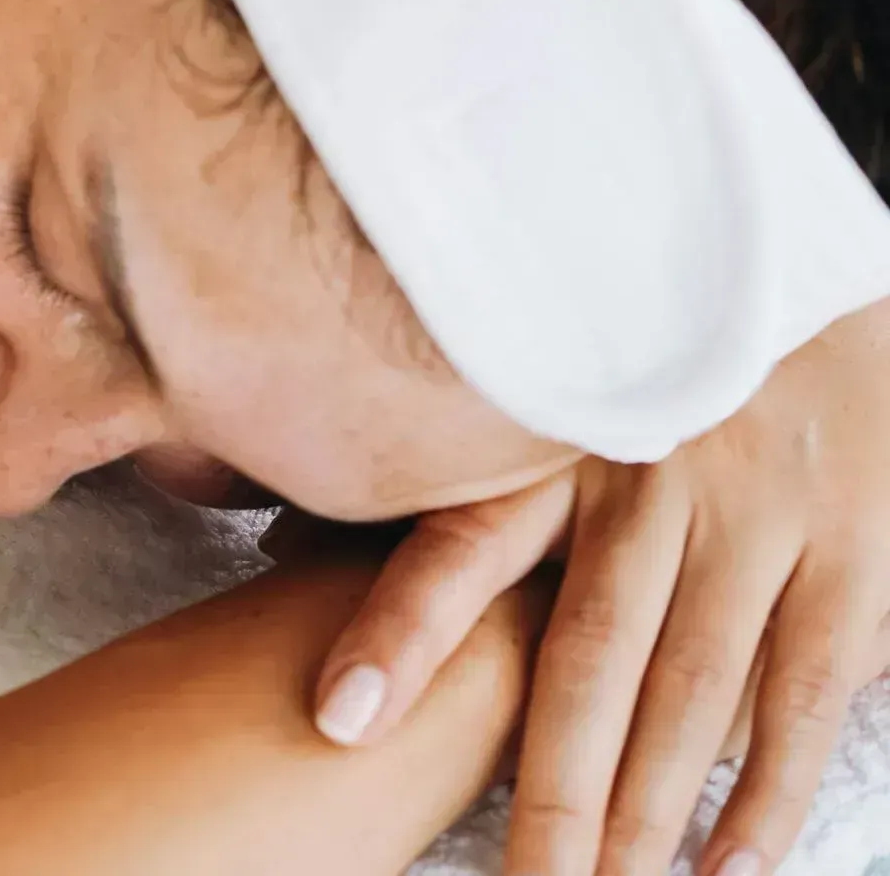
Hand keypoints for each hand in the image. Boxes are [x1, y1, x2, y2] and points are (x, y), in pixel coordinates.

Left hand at [310, 301, 889, 875]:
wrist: (815, 289)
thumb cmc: (650, 370)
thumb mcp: (546, 395)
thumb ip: (443, 477)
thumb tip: (275, 549)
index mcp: (560, 444)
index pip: (464, 541)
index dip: (401, 630)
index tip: (340, 717)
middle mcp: (650, 479)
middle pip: (588, 662)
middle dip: (552, 797)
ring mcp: (754, 516)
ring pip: (689, 692)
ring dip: (648, 816)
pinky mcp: (844, 555)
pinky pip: (800, 693)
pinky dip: (765, 792)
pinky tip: (725, 869)